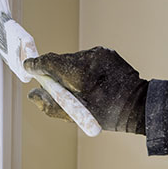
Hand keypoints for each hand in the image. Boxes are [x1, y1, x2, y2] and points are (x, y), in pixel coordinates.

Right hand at [23, 46, 147, 133]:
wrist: (139, 105)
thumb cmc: (108, 115)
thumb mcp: (76, 115)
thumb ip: (50, 105)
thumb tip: (32, 94)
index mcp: (80, 74)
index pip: (49, 62)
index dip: (36, 65)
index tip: (28, 67)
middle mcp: (89, 59)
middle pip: (60, 60)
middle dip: (54, 72)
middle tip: (54, 86)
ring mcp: (99, 53)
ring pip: (73, 60)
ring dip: (70, 71)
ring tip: (80, 88)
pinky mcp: (107, 52)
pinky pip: (87, 59)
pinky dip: (83, 69)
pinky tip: (92, 82)